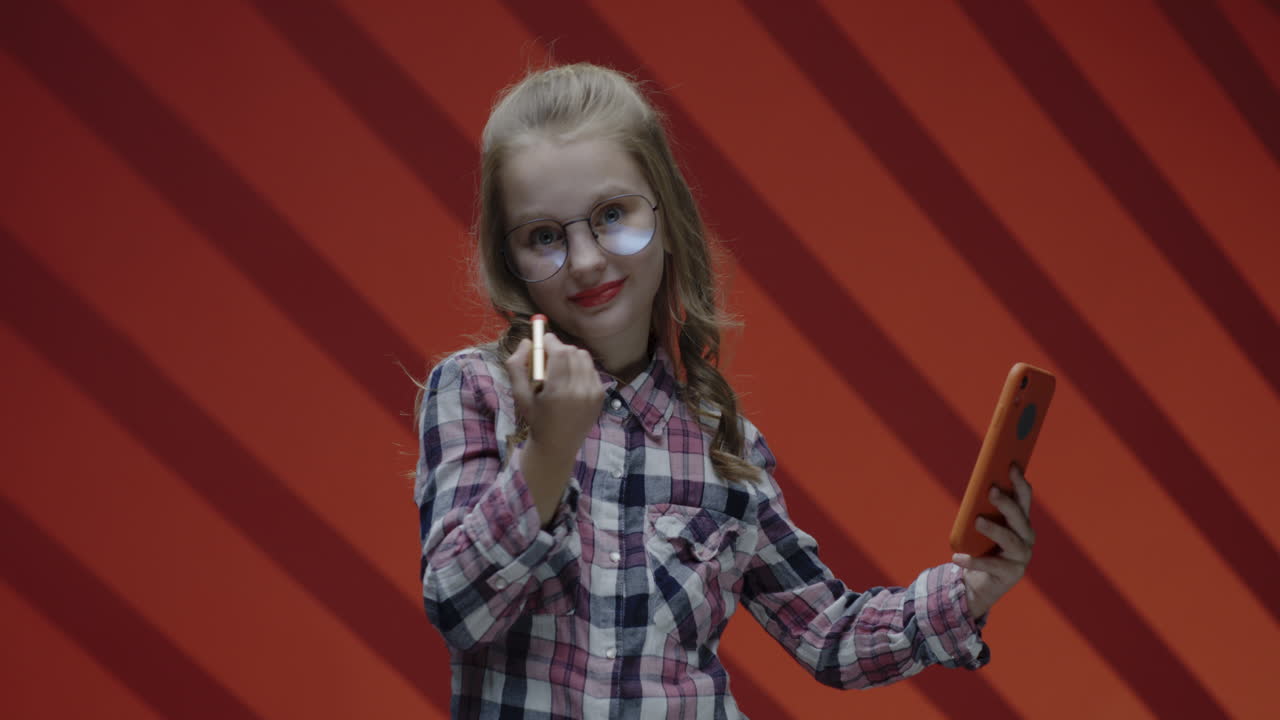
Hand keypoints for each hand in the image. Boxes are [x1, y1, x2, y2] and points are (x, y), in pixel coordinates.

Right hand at [505, 332, 604, 460]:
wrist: (557, 446)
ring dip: (570, 356)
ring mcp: (593, 393)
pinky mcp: (600, 395)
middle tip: (547, 356)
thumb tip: (526, 341)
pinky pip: (591, 369)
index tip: (542, 340)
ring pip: (583, 357)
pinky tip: (570, 380)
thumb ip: (517, 366)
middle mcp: (580, 391)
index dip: (550, 341)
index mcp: (558, 392)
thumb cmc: (535, 419)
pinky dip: (580, 367)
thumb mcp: (519, 395)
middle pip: (572, 352)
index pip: (560, 352)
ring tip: (559, 368)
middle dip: (559, 348)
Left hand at [951, 464, 1034, 618]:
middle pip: (1019, 518)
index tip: (1011, 466)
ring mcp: (1020, 558)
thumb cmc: (980, 548)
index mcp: (1021, 522)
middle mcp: (1025, 538)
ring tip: (977, 521)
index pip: (1024, 499)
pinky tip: (957, 557)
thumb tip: (977, 486)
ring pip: (1010, 541)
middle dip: (1007, 503)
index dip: (1019, 483)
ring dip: (994, 529)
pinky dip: (973, 561)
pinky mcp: (1011, 575)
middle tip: (992, 490)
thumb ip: (983, 509)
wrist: (977, 584)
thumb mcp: (982, 526)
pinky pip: (992, 565)